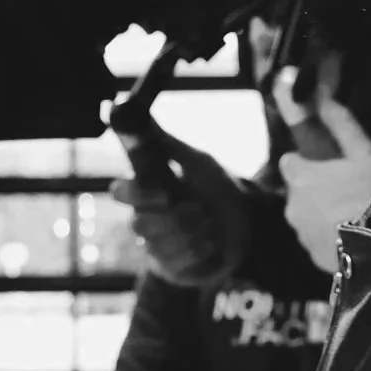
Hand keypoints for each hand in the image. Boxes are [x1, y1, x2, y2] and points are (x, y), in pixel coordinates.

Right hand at [111, 123, 247, 288]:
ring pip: (162, 243)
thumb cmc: (217, 188)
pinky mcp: (171, 269)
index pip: (121, 192)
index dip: (138, 194)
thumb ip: (162, 140)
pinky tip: (210, 243)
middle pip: (140, 224)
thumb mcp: (194, 160)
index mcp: (146, 191)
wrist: (249, 224)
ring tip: (209, 224)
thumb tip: (125, 102)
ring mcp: (156, 247)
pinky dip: (202, 248)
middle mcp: (145, 219)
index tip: (164, 192)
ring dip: (195, 231)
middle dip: (177, 217)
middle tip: (200, 210)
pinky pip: (179, 261)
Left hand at [276, 82, 370, 275]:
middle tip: (349, 191)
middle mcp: (292, 205)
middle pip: (300, 191)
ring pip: (307, 217)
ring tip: (354, 215)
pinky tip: (352, 235)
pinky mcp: (311, 256)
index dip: (308, 164)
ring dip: (322, 214)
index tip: (327, 167)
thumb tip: (323, 97)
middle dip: (317, 191)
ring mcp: (301, 233)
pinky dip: (328, 237)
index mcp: (300, 176)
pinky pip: (317, 240)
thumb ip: (341, 125)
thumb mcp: (365, 153)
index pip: (291, 162)